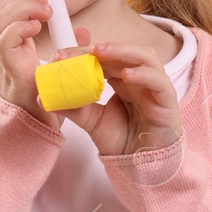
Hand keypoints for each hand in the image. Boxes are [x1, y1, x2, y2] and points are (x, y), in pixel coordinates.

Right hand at [0, 0, 73, 129]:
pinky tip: (37, 29)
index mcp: (16, 40)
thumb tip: (83, 33)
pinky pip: (5, 40)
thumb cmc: (47, 95)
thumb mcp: (62, 65)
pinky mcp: (10, 66)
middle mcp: (6, 45)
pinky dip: (20, 27)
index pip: (6, 6)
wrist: (37, 123)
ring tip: (45, 13)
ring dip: (22, 7)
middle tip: (46, 1)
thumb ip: (70, 47)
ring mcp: (5, 55)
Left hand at [55, 39, 182, 156]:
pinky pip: (160, 82)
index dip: (86, 52)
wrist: (140, 164)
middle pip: (125, 52)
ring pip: (145, 58)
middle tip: (83, 48)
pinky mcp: (168, 101)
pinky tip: (127, 75)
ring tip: (101, 52)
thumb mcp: (91, 120)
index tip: (63, 54)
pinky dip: (145, 75)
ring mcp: (155, 87)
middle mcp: (139, 78)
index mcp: (121, 80)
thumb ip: (72, 106)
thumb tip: (43, 97)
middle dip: (104, 47)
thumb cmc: (122, 139)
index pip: (106, 57)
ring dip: (123, 51)